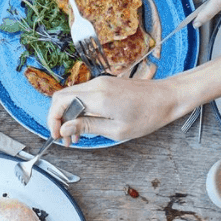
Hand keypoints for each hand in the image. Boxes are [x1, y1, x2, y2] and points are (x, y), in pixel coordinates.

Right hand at [47, 77, 181, 142]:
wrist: (167, 98)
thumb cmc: (148, 115)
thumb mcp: (116, 129)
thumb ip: (88, 127)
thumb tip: (65, 128)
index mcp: (97, 96)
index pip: (61, 102)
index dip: (53, 120)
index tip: (57, 135)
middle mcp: (96, 85)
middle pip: (62, 97)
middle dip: (58, 119)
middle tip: (65, 138)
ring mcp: (101, 82)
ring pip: (72, 96)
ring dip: (69, 116)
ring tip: (76, 136)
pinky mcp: (106, 84)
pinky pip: (84, 95)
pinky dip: (79, 110)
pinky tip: (86, 125)